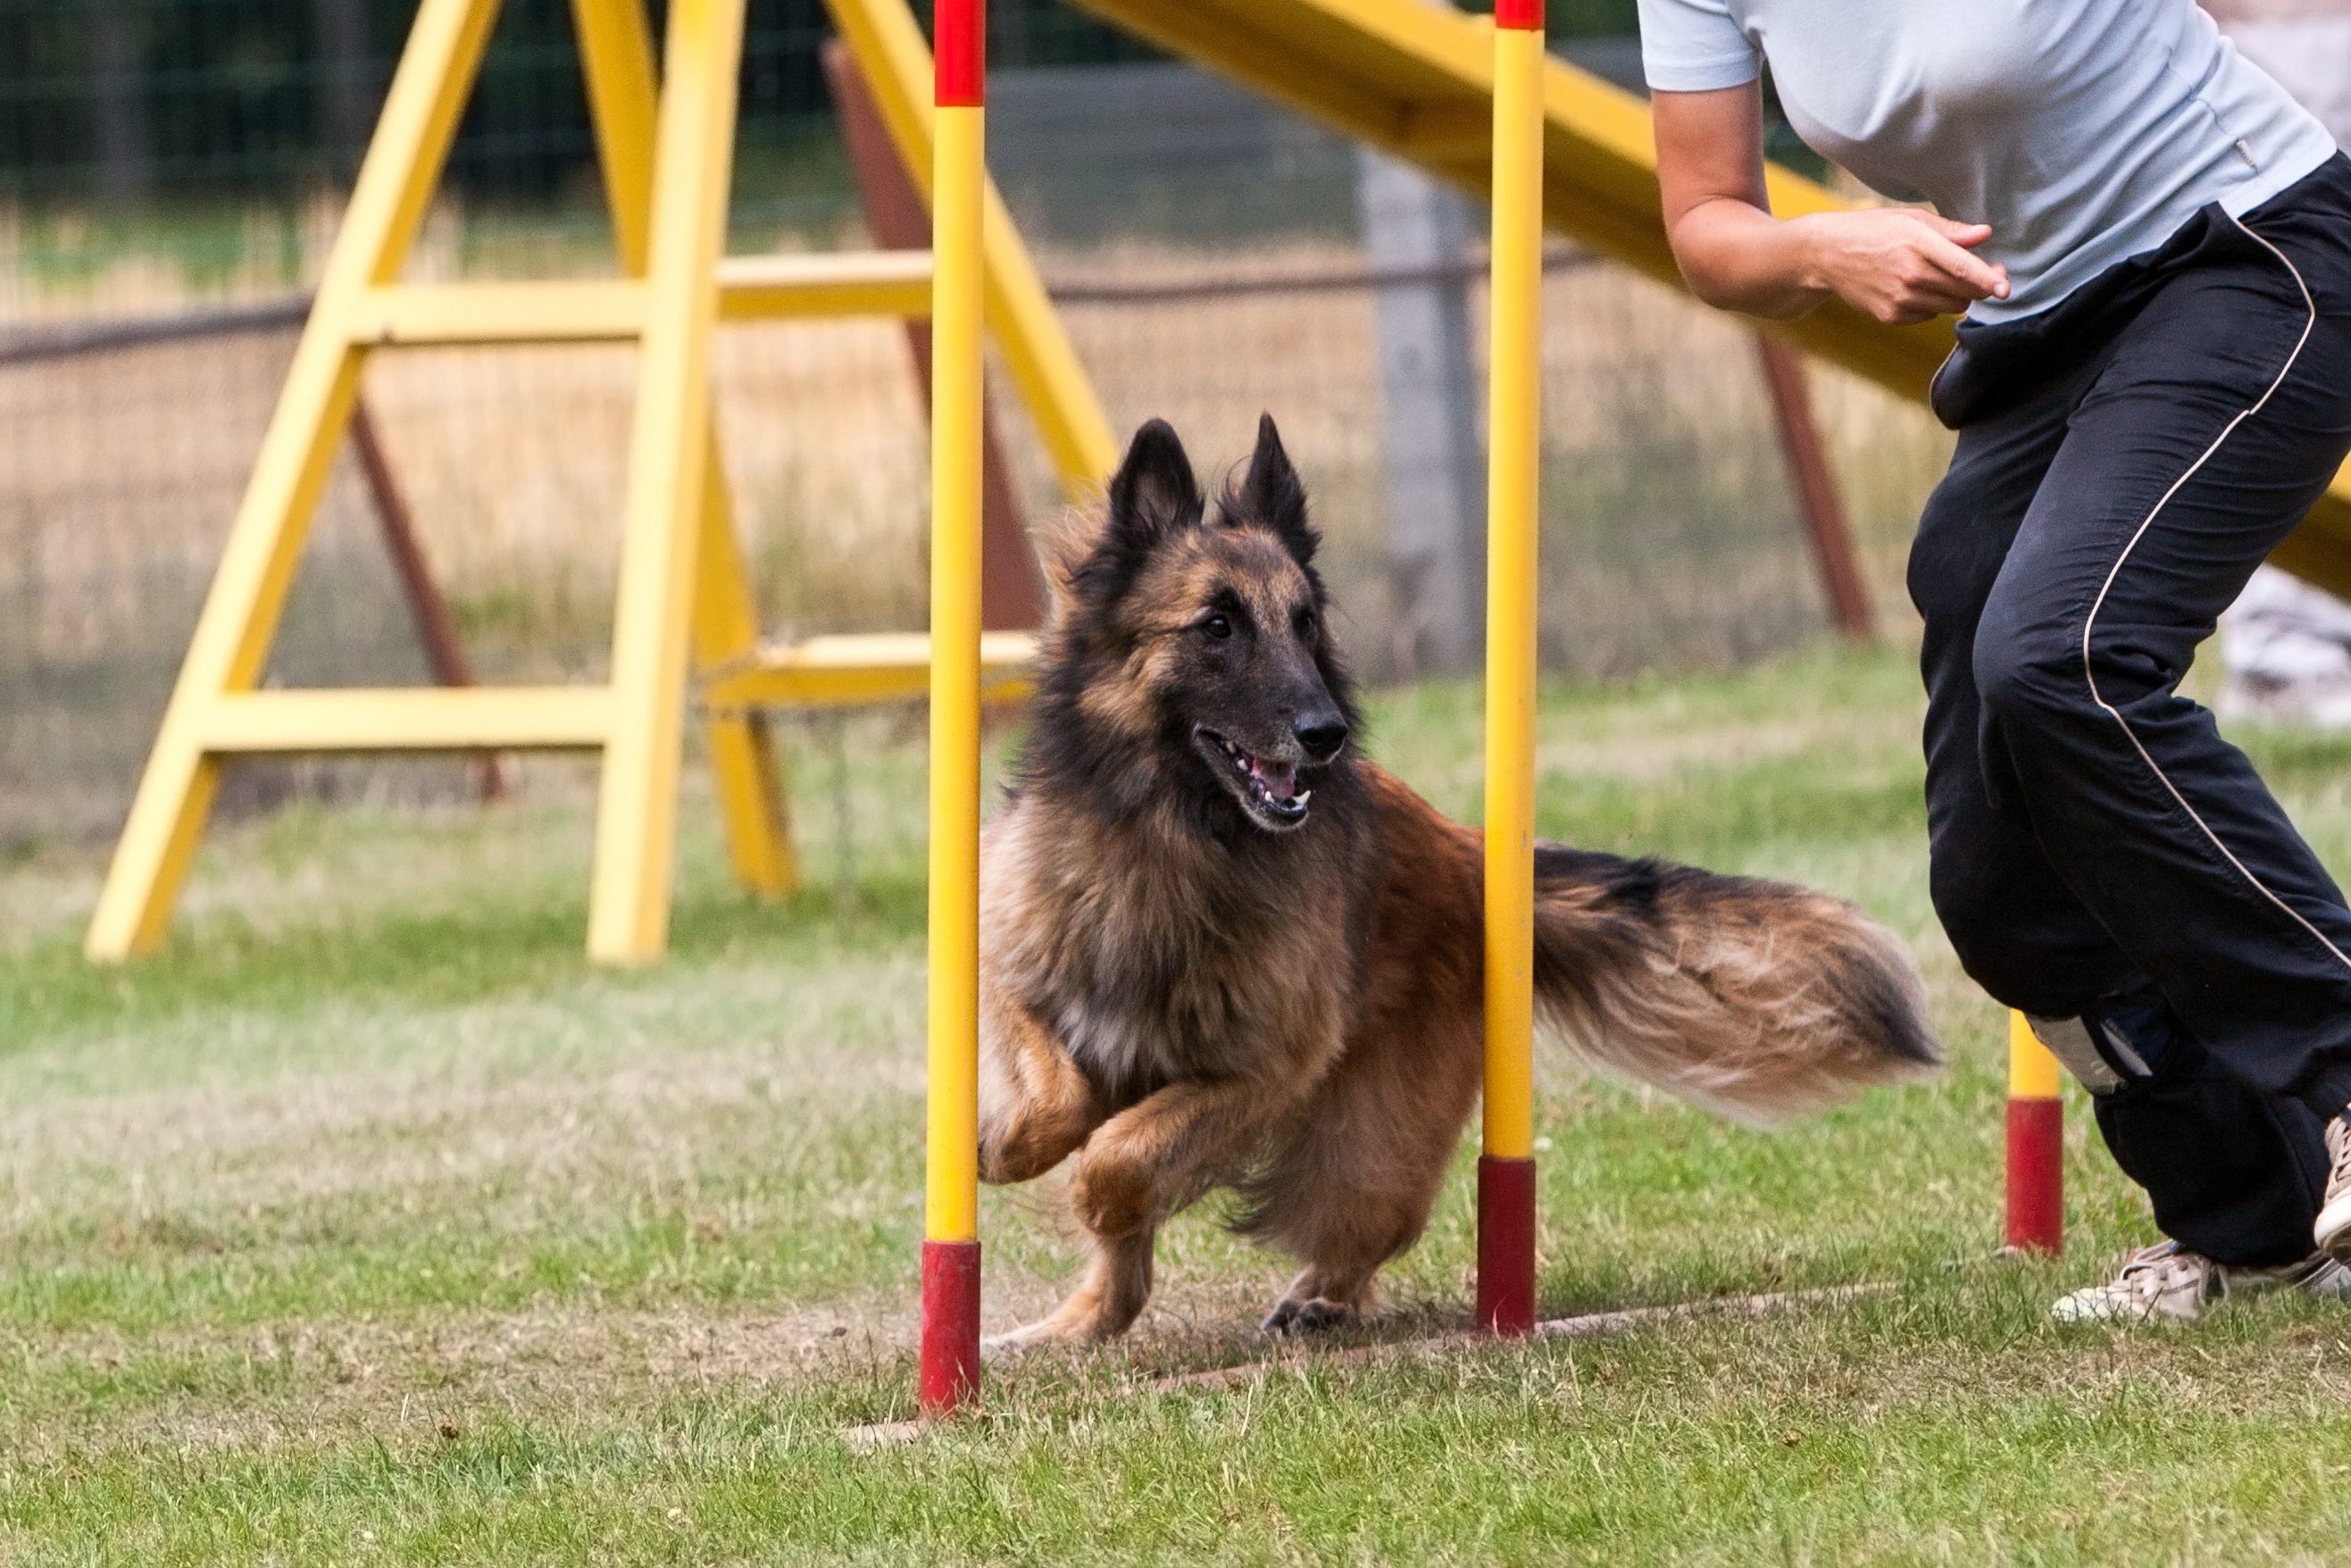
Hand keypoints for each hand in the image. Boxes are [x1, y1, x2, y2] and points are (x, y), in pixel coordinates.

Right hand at [1795, 208, 2010, 325]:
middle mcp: (1911, 274)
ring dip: (1957, 295)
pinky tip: (1915, 288)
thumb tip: (1984, 234)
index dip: (1987, 279)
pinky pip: (1930, 315)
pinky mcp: (1891, 316)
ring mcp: (1900, 298)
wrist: (1828, 255)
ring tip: (1940, 276)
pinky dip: (1932, 305)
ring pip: (1951, 306)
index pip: (1962, 266)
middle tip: (1984, 273)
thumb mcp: (1911, 219)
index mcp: (1919, 243)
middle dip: (1980, 286)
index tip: (2006, 288)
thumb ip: (1951, 230)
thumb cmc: (1874, 230)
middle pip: (1964, 291)